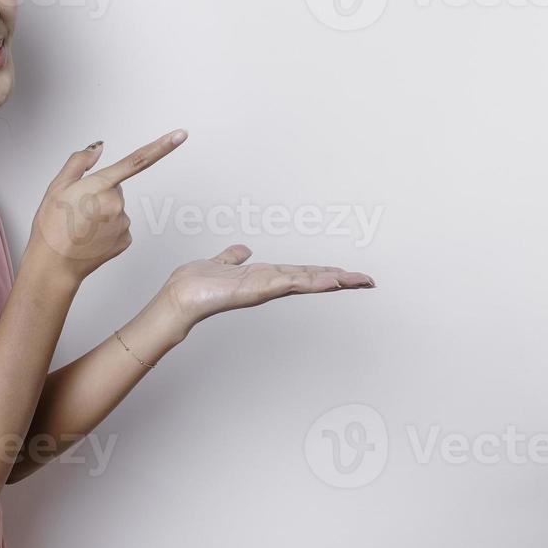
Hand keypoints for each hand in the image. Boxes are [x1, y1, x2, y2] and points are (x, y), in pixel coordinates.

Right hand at [28, 129, 187, 284]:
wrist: (54, 265)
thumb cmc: (51, 227)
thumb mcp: (56, 187)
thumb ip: (79, 162)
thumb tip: (98, 148)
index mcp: (100, 185)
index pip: (137, 160)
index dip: (161, 146)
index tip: (180, 135)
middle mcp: (116, 203)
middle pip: (115, 188)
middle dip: (99, 194)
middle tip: (77, 210)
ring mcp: (123, 223)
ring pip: (117, 208)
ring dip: (102, 213)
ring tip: (81, 226)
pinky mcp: (126, 239)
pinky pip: (119, 226)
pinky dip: (107, 230)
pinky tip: (90, 237)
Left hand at [157, 243, 374, 329]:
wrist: (179, 297)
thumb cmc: (196, 284)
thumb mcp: (220, 263)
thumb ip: (233, 257)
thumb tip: (243, 250)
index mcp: (263, 276)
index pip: (301, 272)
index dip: (325, 272)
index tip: (348, 274)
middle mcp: (268, 283)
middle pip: (311, 278)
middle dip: (340, 279)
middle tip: (368, 280)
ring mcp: (265, 288)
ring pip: (306, 281)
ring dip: (332, 280)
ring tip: (358, 280)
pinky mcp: (257, 290)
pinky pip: (288, 283)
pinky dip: (309, 281)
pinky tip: (328, 281)